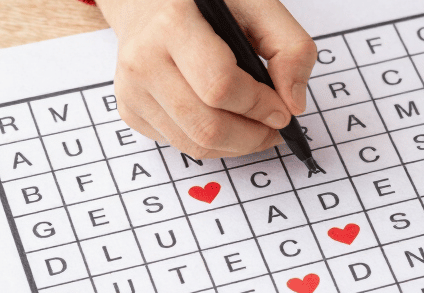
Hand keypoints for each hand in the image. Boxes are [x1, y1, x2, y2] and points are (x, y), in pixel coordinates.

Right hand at [96, 0, 316, 158]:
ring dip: (236, 146)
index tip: (282, 110)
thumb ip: (290, 47)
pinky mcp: (130, 110)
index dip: (259, 106)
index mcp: (173, 24)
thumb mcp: (256, 6)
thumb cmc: (205, 4)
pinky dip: (212, 143)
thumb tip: (293, 104)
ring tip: (257, 130)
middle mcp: (144, 59)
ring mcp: (132, 89)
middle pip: (206, 126)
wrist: (147, 3)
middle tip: (274, 129)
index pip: (220, 86)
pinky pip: (179, 145)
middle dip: (252, 137)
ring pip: (194, 145)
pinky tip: (225, 121)